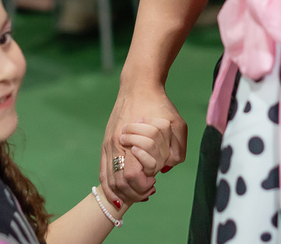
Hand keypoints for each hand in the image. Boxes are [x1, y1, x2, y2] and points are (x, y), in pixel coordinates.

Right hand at [100, 86, 185, 205]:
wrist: (138, 87)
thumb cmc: (160, 105)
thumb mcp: (177, 124)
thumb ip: (177, 150)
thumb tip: (165, 170)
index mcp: (132, 140)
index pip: (133, 175)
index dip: (143, 185)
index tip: (153, 183)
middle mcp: (116, 144)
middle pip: (119, 182)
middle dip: (133, 193)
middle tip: (146, 192)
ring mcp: (108, 144)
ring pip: (108, 180)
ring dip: (120, 193)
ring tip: (134, 194)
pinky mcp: (105, 143)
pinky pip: (102, 171)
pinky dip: (109, 185)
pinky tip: (118, 192)